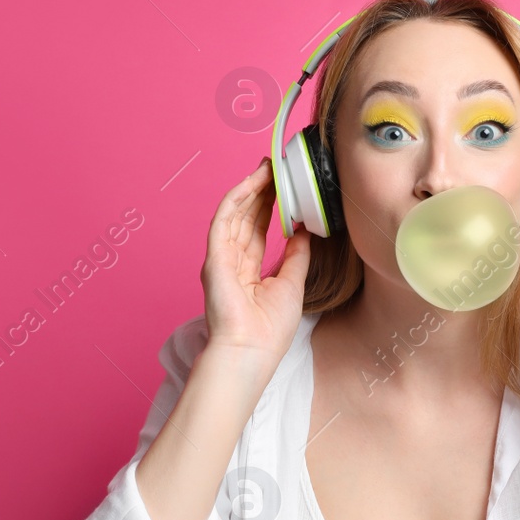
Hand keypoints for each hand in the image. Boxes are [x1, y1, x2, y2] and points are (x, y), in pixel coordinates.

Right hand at [200, 156, 311, 373]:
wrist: (252, 351)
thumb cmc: (270, 329)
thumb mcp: (292, 284)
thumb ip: (297, 255)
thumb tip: (305, 231)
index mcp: (247, 271)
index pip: (257, 229)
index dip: (268, 205)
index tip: (282, 185)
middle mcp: (231, 261)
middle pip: (245, 217)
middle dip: (260, 191)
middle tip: (275, 168)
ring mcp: (220, 258)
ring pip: (234, 213)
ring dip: (249, 188)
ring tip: (266, 168)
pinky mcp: (214, 257)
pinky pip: (223, 220)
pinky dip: (236, 199)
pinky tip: (250, 182)